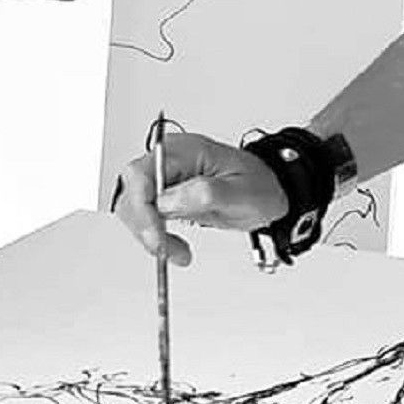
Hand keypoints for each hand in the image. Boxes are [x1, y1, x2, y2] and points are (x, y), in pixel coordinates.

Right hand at [112, 132, 287, 265]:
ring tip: (177, 252)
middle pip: (132, 193)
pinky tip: (174, 247)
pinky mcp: (167, 196)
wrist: (270, 191)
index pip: (141, 174)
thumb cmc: (260, 185)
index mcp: (185, 150)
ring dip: (150, 236)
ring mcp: (166, 178)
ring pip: (134, 209)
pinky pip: (147, 217)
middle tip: (165, 250)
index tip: (156, 236)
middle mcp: (169, 161)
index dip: (142, 208)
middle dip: (144, 226)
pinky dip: (156, 237)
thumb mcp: (242, 192)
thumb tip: (167, 200)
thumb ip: (205, 193)